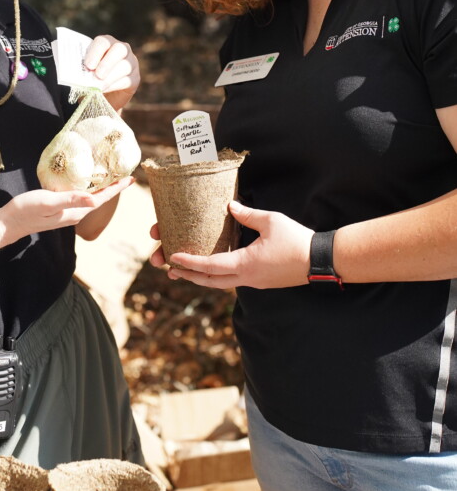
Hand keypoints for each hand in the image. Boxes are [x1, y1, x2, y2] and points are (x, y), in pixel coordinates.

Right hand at [0, 178, 131, 246]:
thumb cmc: (27, 211)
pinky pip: (79, 197)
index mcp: (75, 212)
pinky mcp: (58, 208)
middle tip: (125, 174)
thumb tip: (94, 200)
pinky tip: (85, 181)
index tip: (130, 179)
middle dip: (113, 187)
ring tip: (110, 175)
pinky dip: (87, 188)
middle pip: (99, 199)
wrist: (9, 223)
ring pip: (90, 198)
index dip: (116, 189)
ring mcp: (66, 212)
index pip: (101, 200)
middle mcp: (74, 213)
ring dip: (101, 187)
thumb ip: (71, 200)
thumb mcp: (49, 202)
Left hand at [83, 34, 139, 111]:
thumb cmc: (92, 78)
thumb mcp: (86, 71)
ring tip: (99, 86)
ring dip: (110, 77)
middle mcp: (122, 49)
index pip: (103, 42)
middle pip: (120, 49)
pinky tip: (105, 90)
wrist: (104, 95)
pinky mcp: (135, 78)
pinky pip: (128, 80)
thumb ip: (84, 69)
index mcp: (107, 43)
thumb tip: (79, 74)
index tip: (88, 66)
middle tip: (97, 75)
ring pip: (126, 66)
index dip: (95, 52)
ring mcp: (131, 63)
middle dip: (107, 63)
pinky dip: (115, 85)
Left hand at [150, 201, 312, 290]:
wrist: (320, 261)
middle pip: (211, 281)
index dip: (190, 262)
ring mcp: (254, 282)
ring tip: (187, 273)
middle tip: (171, 270)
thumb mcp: (270, 221)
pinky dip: (218, 277)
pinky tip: (214, 269)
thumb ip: (247, 215)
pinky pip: (234, 281)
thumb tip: (230, 206)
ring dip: (203, 278)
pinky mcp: (261, 281)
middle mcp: (247, 278)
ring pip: (222, 284)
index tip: (174, 258)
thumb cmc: (296, 240)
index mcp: (245, 264)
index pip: (210, 266)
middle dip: (189, 276)